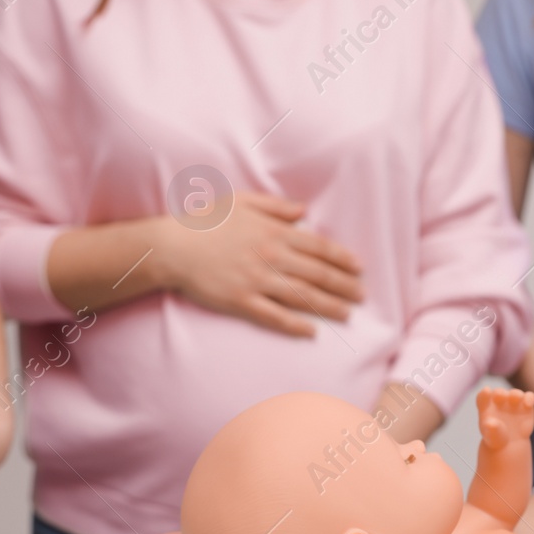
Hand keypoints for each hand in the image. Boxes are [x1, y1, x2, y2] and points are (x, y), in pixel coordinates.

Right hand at [156, 191, 363, 337]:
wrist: (171, 246)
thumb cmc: (204, 221)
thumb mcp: (241, 201)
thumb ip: (275, 206)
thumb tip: (303, 211)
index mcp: (273, 232)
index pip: (319, 247)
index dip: (342, 259)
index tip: (359, 268)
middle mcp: (271, 256)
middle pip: (318, 274)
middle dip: (344, 285)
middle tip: (362, 295)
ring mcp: (257, 280)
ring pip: (303, 296)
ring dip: (329, 306)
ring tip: (347, 314)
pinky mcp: (241, 301)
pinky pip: (274, 316)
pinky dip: (295, 325)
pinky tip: (312, 332)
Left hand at [476, 387, 533, 448]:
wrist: (510, 441)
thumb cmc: (497, 437)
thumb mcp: (492, 435)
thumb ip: (491, 429)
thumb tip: (491, 423)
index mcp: (486, 406)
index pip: (482, 397)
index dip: (484, 394)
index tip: (486, 391)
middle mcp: (499, 400)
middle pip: (499, 393)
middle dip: (499, 393)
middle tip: (499, 395)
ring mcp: (513, 400)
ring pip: (515, 393)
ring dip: (515, 394)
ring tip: (517, 397)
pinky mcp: (526, 404)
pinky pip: (529, 397)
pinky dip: (530, 398)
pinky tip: (528, 404)